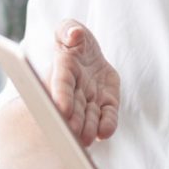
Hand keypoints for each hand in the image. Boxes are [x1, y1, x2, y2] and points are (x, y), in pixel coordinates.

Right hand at [48, 19, 119, 146]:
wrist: (88, 53)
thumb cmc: (74, 40)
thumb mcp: (69, 29)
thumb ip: (68, 30)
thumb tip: (74, 35)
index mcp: (64, 69)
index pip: (61, 83)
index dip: (61, 95)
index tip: (61, 108)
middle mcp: (75, 89)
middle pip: (74, 106)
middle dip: (73, 119)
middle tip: (72, 132)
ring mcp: (90, 98)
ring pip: (89, 116)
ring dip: (87, 128)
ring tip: (85, 139)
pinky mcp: (107, 103)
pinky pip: (107, 116)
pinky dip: (107, 125)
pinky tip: (105, 132)